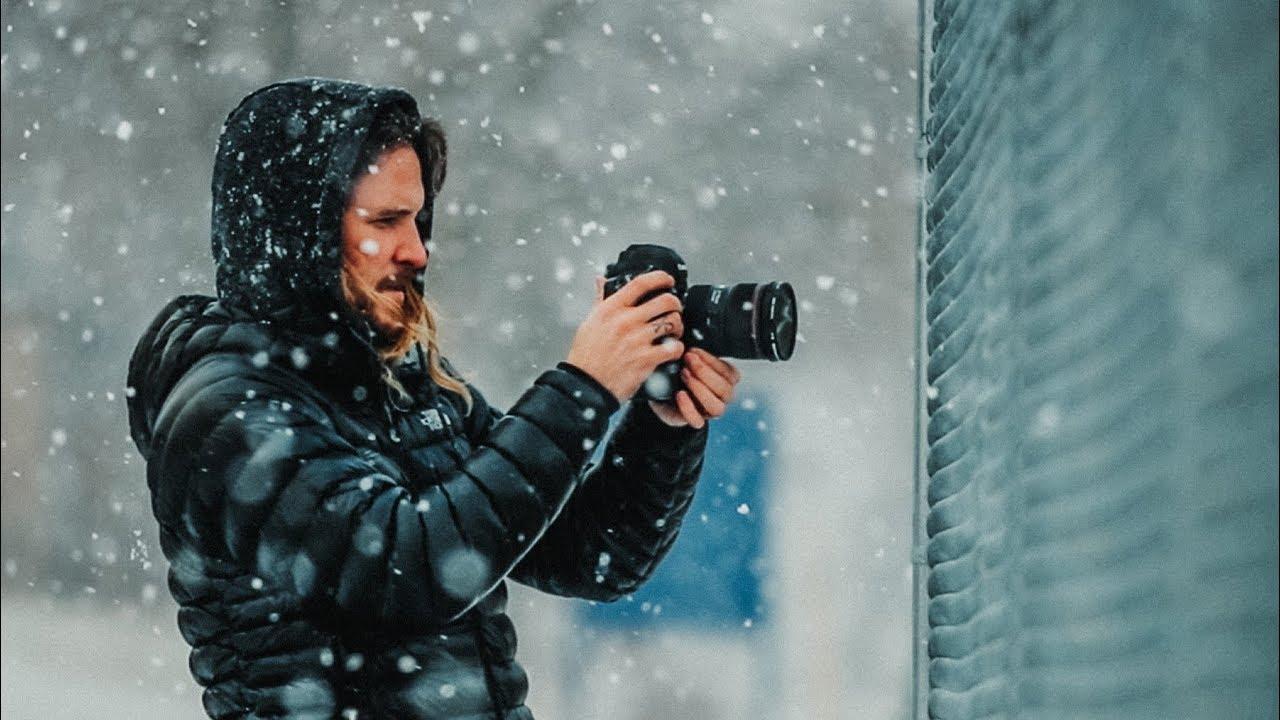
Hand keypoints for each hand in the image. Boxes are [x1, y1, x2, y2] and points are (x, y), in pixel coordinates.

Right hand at [565, 271, 686, 402]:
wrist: (587, 384)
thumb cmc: (586, 356)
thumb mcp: (589, 322)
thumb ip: (599, 299)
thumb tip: (601, 280)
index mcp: (611, 309)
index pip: (641, 283)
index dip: (660, 278)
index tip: (668, 280)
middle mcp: (625, 321)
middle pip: (665, 301)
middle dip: (676, 304)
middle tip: (675, 310)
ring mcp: (637, 340)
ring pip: (673, 322)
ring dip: (678, 326)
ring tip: (674, 332)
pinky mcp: (646, 359)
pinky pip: (674, 347)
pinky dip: (677, 349)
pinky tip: (672, 350)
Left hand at [648, 347, 740, 428]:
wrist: (665, 393)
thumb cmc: (681, 372)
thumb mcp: (690, 360)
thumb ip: (696, 355)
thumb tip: (690, 346)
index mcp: (727, 380)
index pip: (729, 372)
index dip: (711, 361)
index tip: (693, 351)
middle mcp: (723, 397)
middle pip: (725, 390)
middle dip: (704, 373)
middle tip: (687, 361)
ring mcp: (710, 411)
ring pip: (716, 407)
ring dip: (700, 389)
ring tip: (683, 375)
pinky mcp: (696, 420)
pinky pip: (697, 421)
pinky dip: (688, 408)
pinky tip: (679, 394)